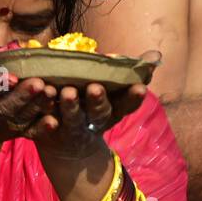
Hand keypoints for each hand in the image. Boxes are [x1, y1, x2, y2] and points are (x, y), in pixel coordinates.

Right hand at [0, 46, 59, 155]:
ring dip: (37, 106)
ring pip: (19, 118)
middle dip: (22, 95)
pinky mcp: (13, 133)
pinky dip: (41, 128)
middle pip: (4, 107)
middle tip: (38, 83)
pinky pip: (28, 132)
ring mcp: (0, 126)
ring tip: (51, 91)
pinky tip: (54, 121)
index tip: (10, 77)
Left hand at [32, 80, 148, 200]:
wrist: (67, 145)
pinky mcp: (49, 133)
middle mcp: (93, 122)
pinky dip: (46, 118)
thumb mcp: (112, 90)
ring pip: (72, 118)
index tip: (141, 88)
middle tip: (96, 88)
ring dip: (71, 106)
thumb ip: (129, 71)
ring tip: (67, 92)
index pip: (127, 105)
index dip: (134, 98)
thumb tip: (156, 55)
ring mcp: (71, 129)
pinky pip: (46, 126)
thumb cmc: (92, 106)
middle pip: (99, 113)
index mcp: (112, 111)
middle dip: (98, 101)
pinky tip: (45, 107)